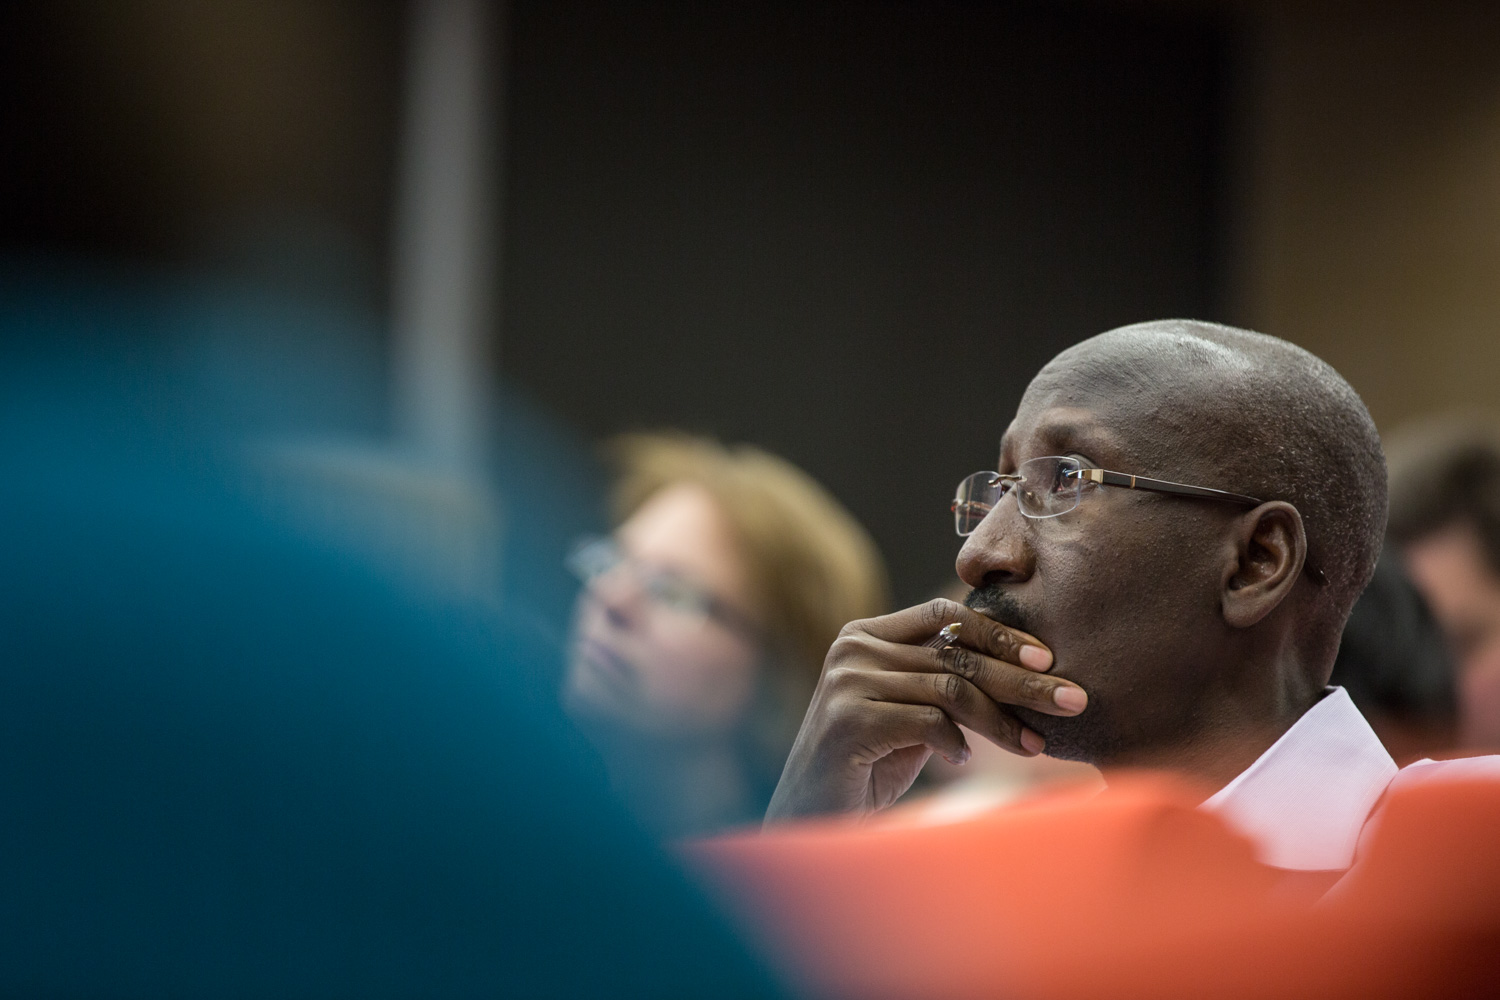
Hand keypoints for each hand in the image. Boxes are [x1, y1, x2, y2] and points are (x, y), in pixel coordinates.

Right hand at [764, 598, 1086, 823]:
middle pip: (956, 652)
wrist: (812, 811)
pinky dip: (956, 742)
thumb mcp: (909, 711)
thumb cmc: (868, 764)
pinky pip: (928, 722)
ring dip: (1002, 720)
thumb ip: (942, 681)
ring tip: (1035, 745)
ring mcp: (849, 682)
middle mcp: (854, 648)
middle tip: (1073, 698)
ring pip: (950, 687)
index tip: (1049, 656)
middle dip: (1022, 677)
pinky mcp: (851, 721)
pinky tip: (964, 760)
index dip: (999, 632)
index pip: (943, 613)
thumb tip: (1023, 667)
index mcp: (866, 634)